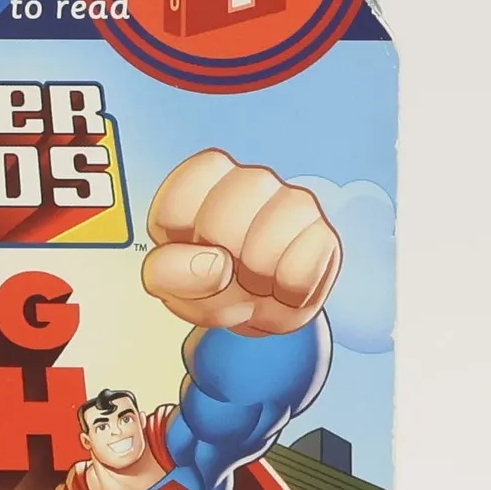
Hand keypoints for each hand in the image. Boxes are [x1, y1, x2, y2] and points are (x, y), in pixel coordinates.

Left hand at [141, 149, 340, 336]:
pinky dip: (284, 297)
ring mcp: (292, 201)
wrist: (259, 309)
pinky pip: (297, 275)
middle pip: (217, 226)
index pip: (175, 204)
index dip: (175, 251)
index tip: (186, 258)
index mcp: (201, 181)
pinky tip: (281, 288)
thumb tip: (216, 266)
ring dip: (250, 287)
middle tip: (222, 279)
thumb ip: (166, 271)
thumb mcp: (167, 283)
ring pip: (260, 253)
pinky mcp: (323, 233)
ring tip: (253, 284)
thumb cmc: (209, 284)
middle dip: (212, 273)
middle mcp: (249, 181)